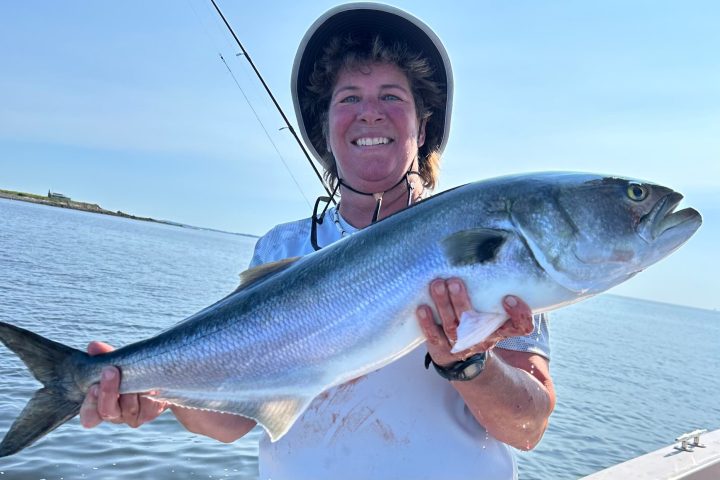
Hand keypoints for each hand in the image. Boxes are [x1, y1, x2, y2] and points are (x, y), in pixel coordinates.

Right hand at [79, 341, 167, 428]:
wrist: (158, 374)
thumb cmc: (131, 368)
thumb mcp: (118, 361)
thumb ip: (105, 355)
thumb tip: (93, 346)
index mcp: (100, 403)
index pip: (89, 416)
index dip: (90, 404)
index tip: (94, 386)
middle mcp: (114, 413)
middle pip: (107, 412)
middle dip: (108, 392)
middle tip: (111, 371)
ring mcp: (131, 416)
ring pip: (127, 409)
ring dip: (130, 390)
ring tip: (136, 372)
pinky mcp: (148, 413)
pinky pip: (145, 408)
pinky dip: (146, 394)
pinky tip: (150, 384)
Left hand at [416, 278, 533, 366]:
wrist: (460, 356)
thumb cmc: (478, 322)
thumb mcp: (491, 311)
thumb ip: (491, 292)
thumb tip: (483, 251)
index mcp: (501, 328)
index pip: (521, 326)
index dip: (519, 315)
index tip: (509, 298)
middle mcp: (483, 337)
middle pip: (477, 323)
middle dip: (462, 302)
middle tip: (454, 282)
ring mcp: (462, 344)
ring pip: (453, 327)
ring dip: (444, 305)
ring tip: (437, 285)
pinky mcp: (442, 347)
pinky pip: (434, 336)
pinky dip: (428, 322)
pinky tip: (423, 307)